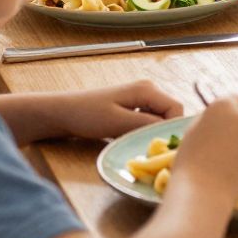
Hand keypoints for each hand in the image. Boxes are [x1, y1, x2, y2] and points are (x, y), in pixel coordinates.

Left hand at [46, 80, 183, 141]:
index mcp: (147, 89)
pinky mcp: (132, 107)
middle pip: (169, 114)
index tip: (162, 147)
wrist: (61, 113)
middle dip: (162, 132)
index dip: (173, 129)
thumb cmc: (87, 115)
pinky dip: (141, 132)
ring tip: (134, 143)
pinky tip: (128, 138)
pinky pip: (147, 121)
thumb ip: (147, 125)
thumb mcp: (118, 123)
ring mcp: (140, 98)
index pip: (176, 109)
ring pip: (159, 119)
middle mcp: (148, 90)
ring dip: (150, 133)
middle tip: (148, 148)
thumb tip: (171, 132)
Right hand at [172, 97, 237, 207]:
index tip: (221, 124)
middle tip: (222, 147)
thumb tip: (219, 120)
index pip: (233, 99)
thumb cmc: (190, 162)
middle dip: (236, 128)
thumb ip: (209, 120)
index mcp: (223, 106)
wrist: (203, 192)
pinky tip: (235, 172)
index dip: (227, 112)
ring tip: (226, 163)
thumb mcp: (191, 132)